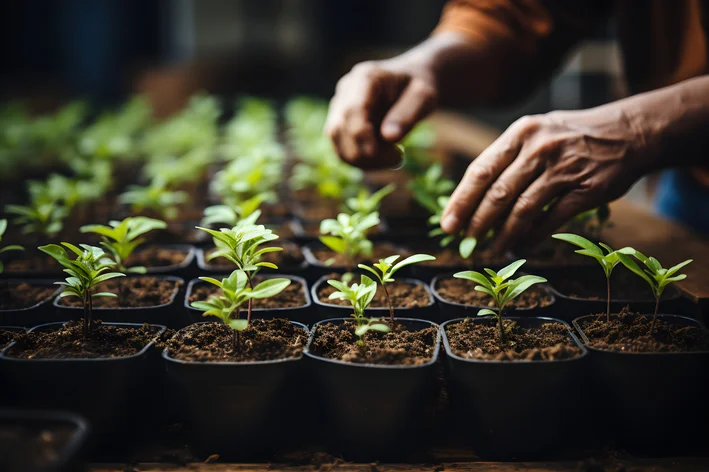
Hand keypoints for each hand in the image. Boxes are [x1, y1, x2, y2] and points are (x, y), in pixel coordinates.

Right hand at [324, 58, 437, 169]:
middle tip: (398, 157)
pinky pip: (341, 148)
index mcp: (365, 77)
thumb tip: (388, 137)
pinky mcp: (339, 124)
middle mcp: (346, 90)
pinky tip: (384, 158)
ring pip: (336, 142)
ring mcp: (338, 107)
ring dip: (362, 159)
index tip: (377, 153)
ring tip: (394, 157)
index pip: (352, 110)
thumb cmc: (418, 87)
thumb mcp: (424, 96)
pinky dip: (361, 160)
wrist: (410, 83)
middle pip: (339, 128)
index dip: (360, 134)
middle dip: (364, 152)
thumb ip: (408, 113)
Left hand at [441, 105, 651, 251]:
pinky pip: (552, 219)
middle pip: (498, 193)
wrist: (629, 132)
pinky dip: (534, 236)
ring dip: (504, 235)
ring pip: (523, 209)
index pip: (481, 170)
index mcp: (521, 133)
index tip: (448, 224)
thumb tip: (471, 200)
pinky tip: (522, 246)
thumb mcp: (535, 133)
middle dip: (477, 222)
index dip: (461, 201)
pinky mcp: (587, 189)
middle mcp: (540, 148)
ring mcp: (564, 168)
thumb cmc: (570, 137)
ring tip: (492, 250)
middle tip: (465, 243)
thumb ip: (506, 161)